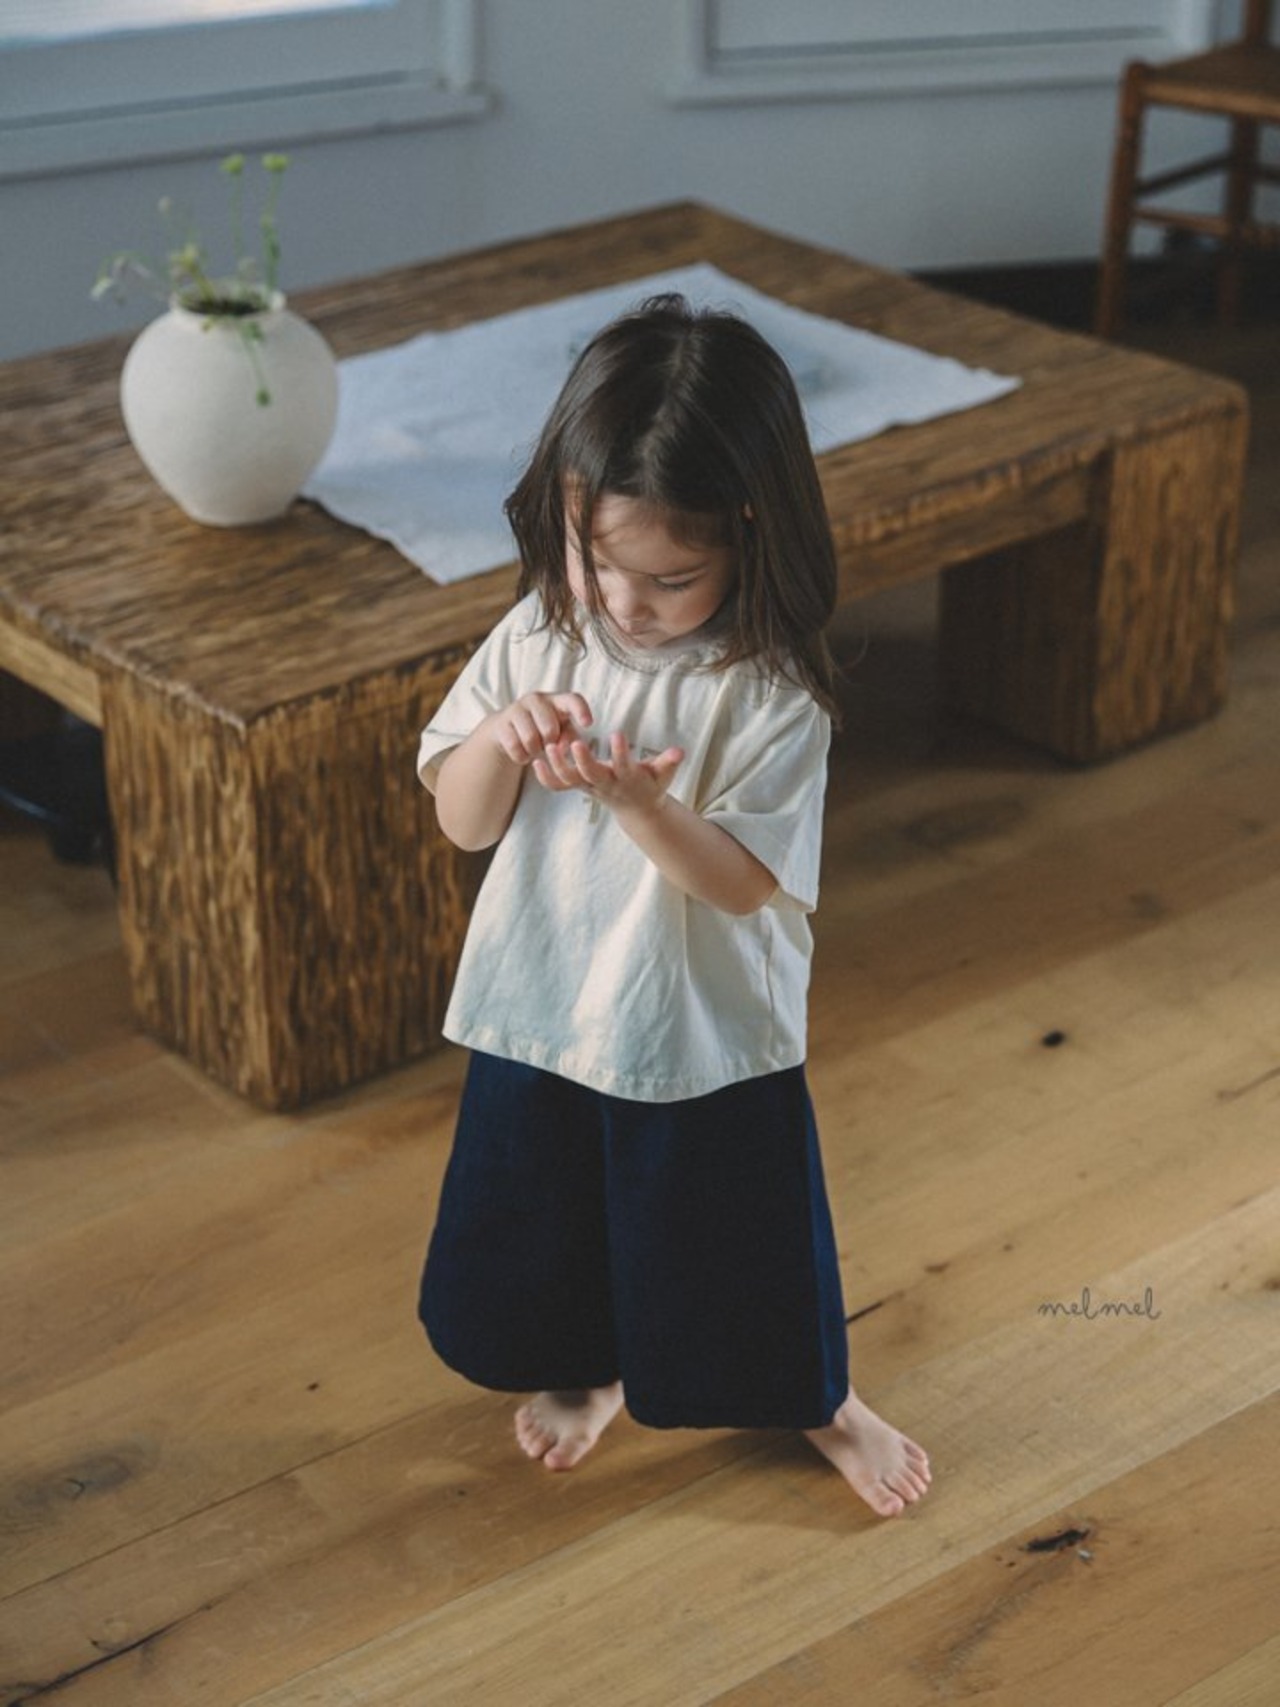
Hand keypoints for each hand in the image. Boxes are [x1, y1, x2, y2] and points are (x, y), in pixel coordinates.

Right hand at [487, 692, 592, 765]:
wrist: (508, 729)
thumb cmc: (544, 729)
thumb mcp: (562, 732)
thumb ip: (570, 738)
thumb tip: (566, 747)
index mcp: (557, 700)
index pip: (572, 700)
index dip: (581, 711)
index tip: (588, 724)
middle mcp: (536, 699)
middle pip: (549, 729)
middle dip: (549, 742)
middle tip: (547, 743)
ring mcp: (517, 709)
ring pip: (530, 739)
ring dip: (534, 751)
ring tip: (535, 748)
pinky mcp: (501, 723)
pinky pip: (515, 747)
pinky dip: (521, 756)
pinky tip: (523, 753)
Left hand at [533, 731, 683, 816]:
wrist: (637, 809)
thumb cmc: (651, 785)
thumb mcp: (664, 775)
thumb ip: (669, 762)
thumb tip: (681, 751)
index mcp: (627, 779)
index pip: (623, 766)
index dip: (620, 753)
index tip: (617, 735)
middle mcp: (606, 784)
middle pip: (591, 775)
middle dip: (583, 761)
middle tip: (574, 742)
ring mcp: (590, 787)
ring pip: (571, 781)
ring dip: (558, 766)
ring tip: (549, 747)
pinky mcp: (580, 787)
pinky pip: (559, 787)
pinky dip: (546, 777)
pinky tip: (535, 762)